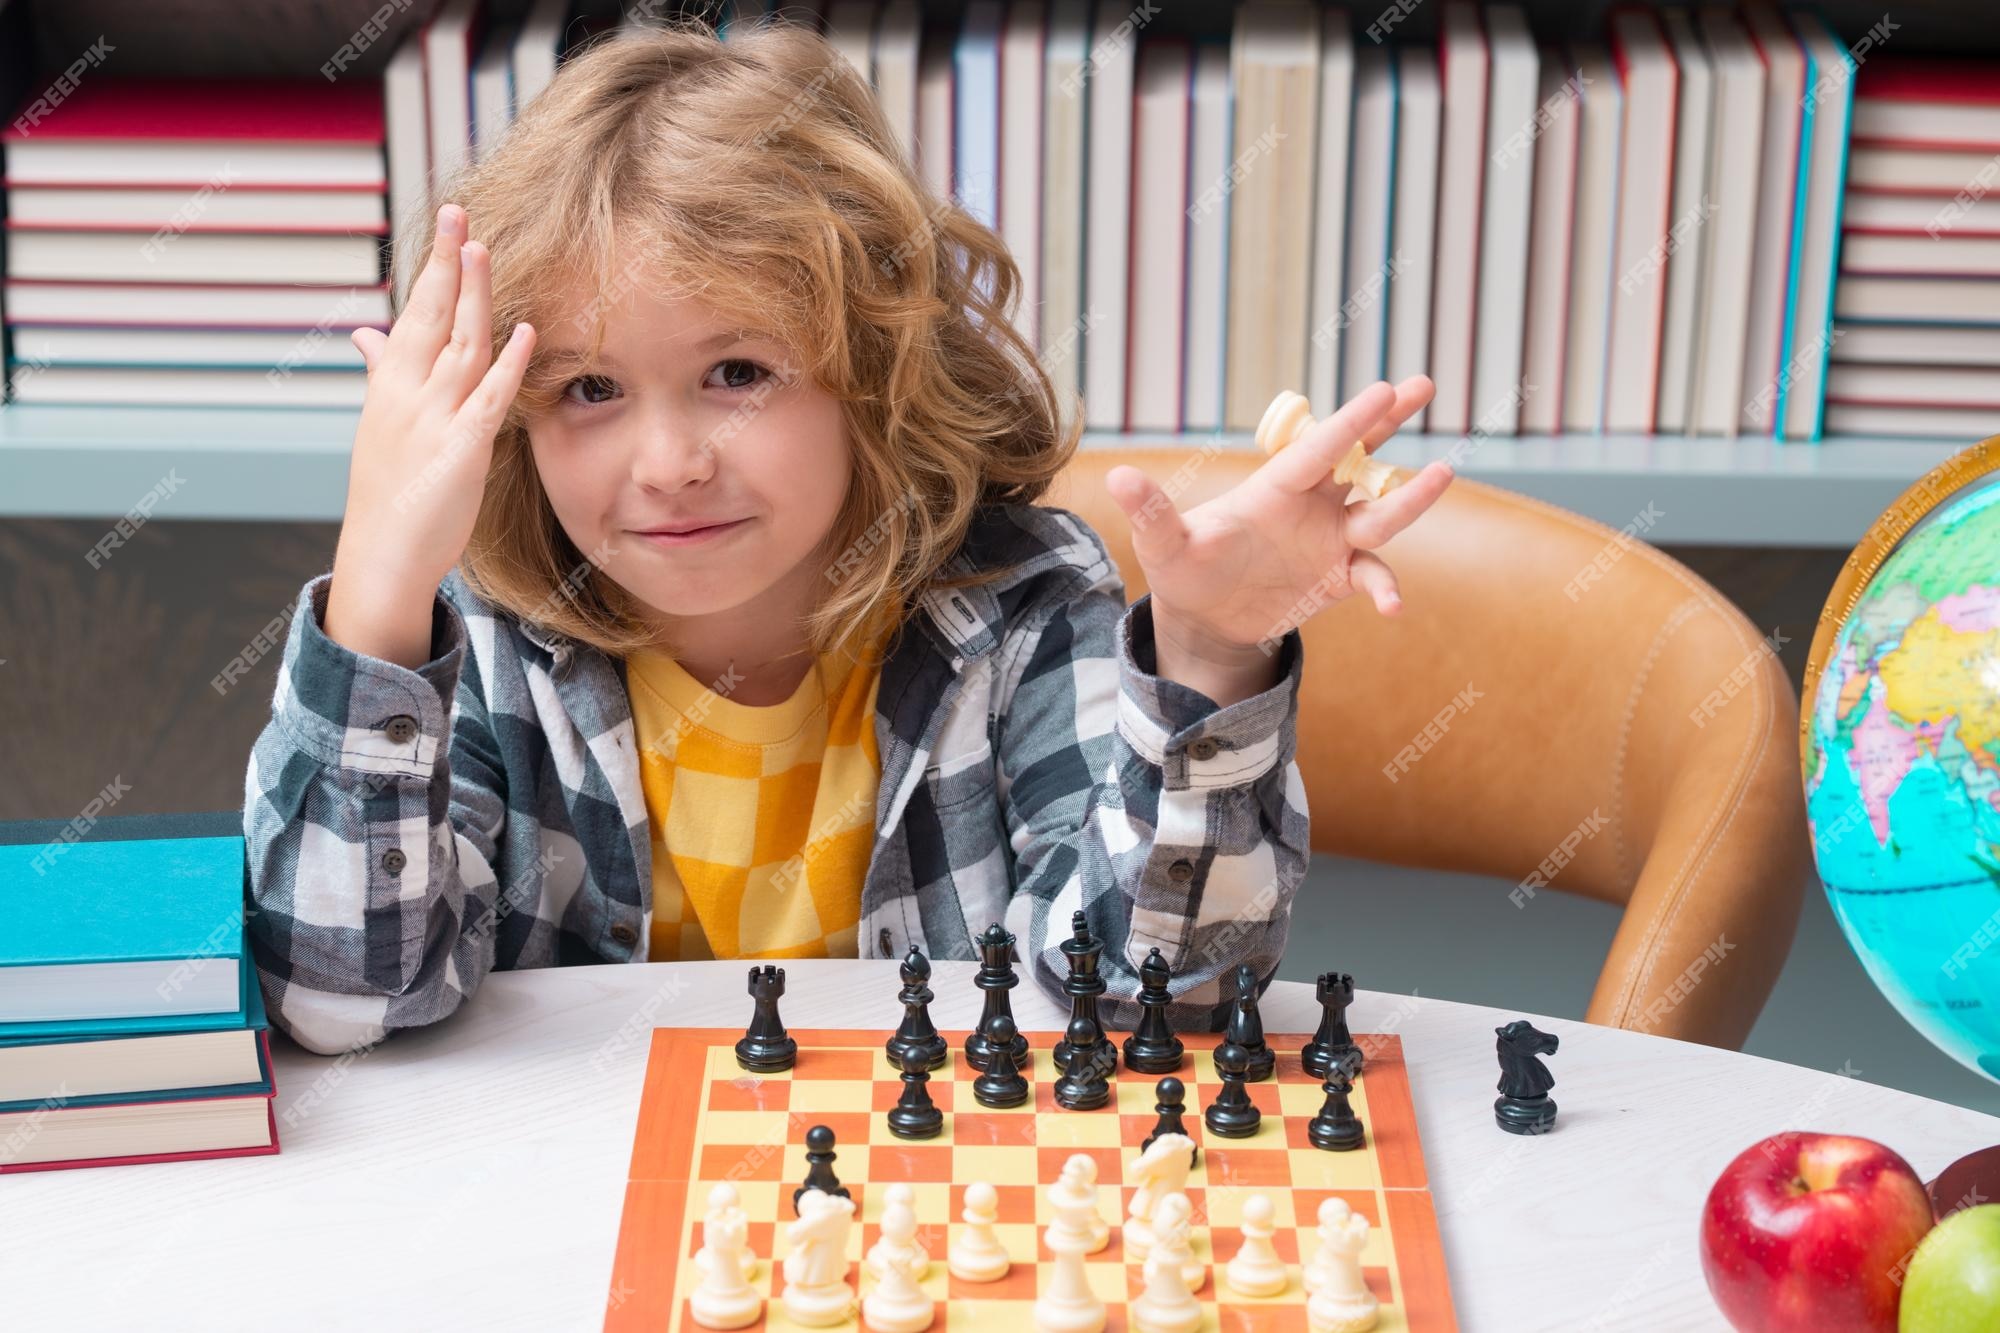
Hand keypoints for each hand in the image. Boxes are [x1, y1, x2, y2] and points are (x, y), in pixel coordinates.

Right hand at [325, 202, 536, 664]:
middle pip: (430, 317)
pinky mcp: (460, 451)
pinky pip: (487, 400)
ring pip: (458, 347)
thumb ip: (381, 373)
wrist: (382, 556)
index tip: (449, 228)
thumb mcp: (381, 424)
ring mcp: (432, 421)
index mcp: (390, 386)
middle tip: (458, 214)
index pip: (415, 315)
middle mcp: (407, 395)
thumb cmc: (387, 493)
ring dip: (473, 298)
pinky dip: (506, 365)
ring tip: (484, 251)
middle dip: (445, 264)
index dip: (434, 270)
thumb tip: (366, 332)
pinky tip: (524, 333)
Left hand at [1106, 376, 1452, 705]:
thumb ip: (1152, 512)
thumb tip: (1117, 476)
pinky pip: (1373, 576)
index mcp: (1275, 488)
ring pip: (1380, 513)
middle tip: (1426, 384)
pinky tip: (1393, 608)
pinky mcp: (1341, 576)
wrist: (1205, 617)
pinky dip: (1385, 589)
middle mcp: (1312, 505)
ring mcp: (1331, 538)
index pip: (1317, 450)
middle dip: (1391, 423)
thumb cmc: (1183, 570)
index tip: (1383, 388)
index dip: (1349, 423)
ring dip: (1411, 497)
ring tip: (1445, 472)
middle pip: (1360, 458)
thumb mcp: (1163, 545)